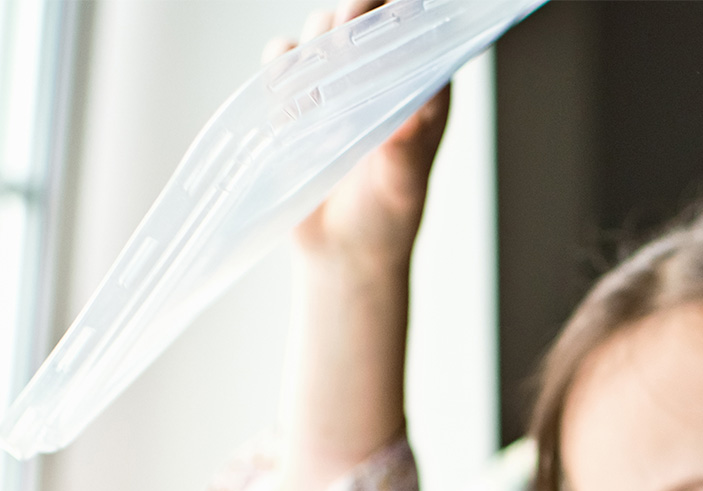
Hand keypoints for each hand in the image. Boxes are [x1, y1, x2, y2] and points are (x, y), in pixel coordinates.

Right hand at [271, 0, 450, 272]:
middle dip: (352, 17)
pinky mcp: (300, 95)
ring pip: (323, 28)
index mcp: (422, 86)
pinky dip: (280, 72)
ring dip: (316, 47)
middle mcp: (381, 74)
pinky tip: (290, 112)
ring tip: (318, 95)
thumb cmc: (387, 221)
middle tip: (344, 44)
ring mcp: (339, 81)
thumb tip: (406, 118)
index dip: (398, 12)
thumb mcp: (402, 188)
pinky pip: (282, 61)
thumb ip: (404, 152)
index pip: (415, 26)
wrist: (343, 254)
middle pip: (364, 13)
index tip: (379, 23)